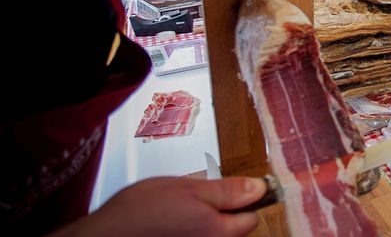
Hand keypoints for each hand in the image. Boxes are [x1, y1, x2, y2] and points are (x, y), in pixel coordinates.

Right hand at [52, 176, 265, 236]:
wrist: (103, 236)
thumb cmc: (138, 213)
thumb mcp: (188, 188)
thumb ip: (228, 191)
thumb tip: (259, 188)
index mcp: (218, 232)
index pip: (252, 217)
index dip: (243, 199)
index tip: (233, 190)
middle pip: (233, 230)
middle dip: (222, 212)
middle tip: (197, 198)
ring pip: (213, 233)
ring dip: (204, 221)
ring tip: (179, 212)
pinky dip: (189, 230)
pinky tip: (171, 224)